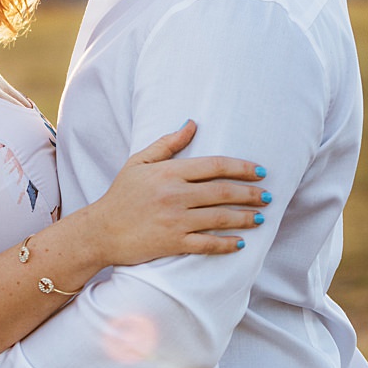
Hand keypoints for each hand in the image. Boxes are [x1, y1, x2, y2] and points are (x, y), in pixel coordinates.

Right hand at [88, 120, 269, 265]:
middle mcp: (175, 195)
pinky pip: (207, 244)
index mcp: (169, 172)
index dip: (242, 168)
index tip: (260, 172)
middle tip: (267, 196)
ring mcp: (175, 220)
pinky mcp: (173, 243)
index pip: (215, 166)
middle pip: (223, 192)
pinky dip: (226, 244)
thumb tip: (192, 124)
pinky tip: (239, 243)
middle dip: (251, 194)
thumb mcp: (139, 163)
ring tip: (261, 218)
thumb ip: (167, 143)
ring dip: (245, 218)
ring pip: (220, 217)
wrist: (100, 231)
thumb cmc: (120, 195)